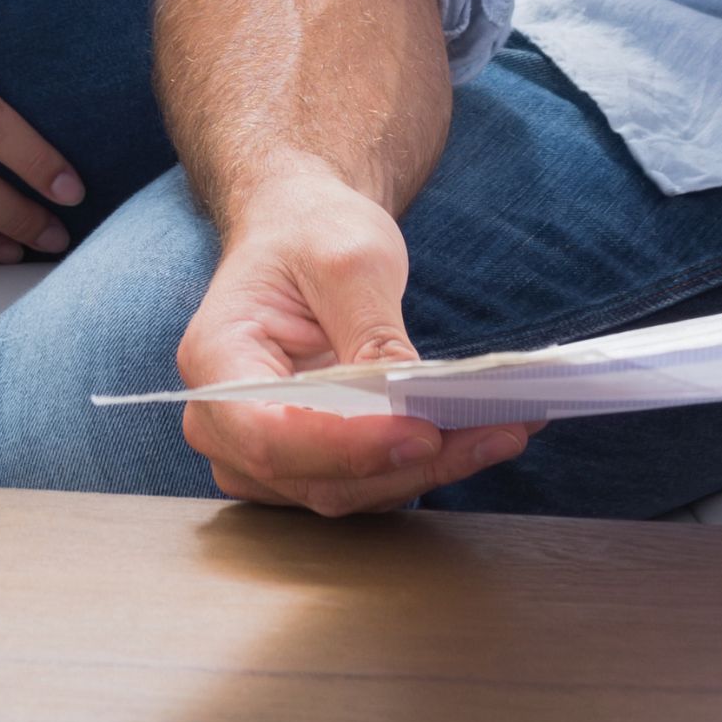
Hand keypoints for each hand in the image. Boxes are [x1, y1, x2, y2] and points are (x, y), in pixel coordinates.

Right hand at [176, 159, 534, 515]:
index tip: (422, 432)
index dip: (347, 445)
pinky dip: (427, 463)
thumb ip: (372, 331)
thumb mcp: (345, 256)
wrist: (300, 231)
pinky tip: (484, 432)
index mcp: (216, 360)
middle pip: (316, 475)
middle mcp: (225, 423)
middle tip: (494, 430)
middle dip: (409, 462)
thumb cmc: (309, 232)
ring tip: (506, 428)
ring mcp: (265, 452)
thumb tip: (408, 403)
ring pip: (350, 490)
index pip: (271, 433)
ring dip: (432, 469)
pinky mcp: (311, 461)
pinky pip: (369, 481)